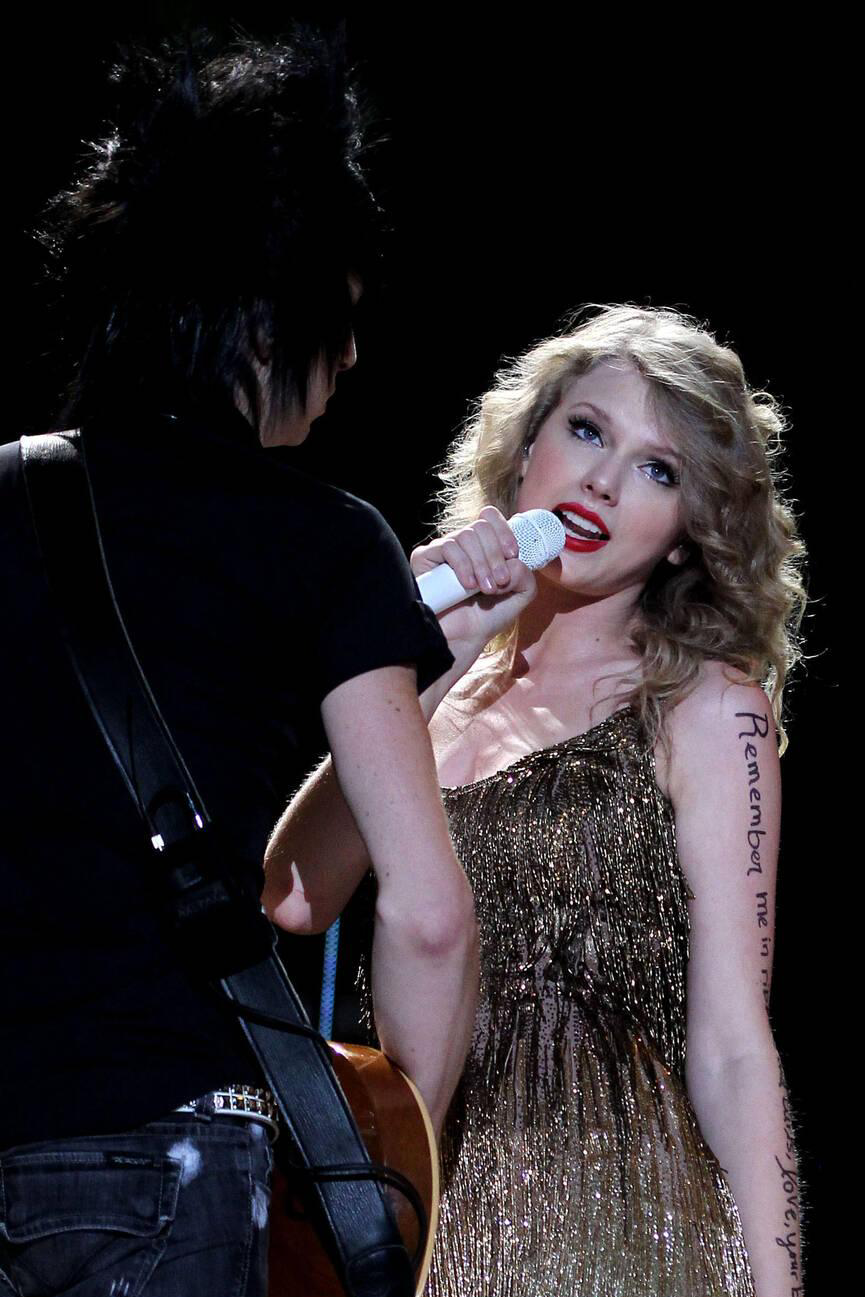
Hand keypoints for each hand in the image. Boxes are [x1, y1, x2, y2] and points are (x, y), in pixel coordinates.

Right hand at [411, 507, 536, 664]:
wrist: (461, 640)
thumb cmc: (486, 618)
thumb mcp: (519, 596)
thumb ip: (526, 575)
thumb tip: (512, 560)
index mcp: (483, 547)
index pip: (490, 518)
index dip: (504, 531)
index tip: (512, 554)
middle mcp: (462, 545)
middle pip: (482, 527)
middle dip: (495, 555)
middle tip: (499, 582)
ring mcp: (443, 550)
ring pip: (467, 536)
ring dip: (482, 563)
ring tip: (485, 589)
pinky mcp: (425, 558)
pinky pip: (448, 547)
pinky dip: (464, 565)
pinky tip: (467, 585)